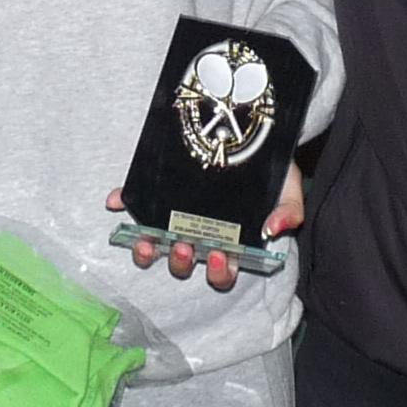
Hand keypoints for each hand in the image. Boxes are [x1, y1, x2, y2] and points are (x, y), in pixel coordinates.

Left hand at [110, 164, 302, 292]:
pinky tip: (117, 201)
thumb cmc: (273, 171)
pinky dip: (124, 202)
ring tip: (148, 242)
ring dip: (146, 250)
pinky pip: (135, 204)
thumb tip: (274, 229)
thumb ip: (289, 211)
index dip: (217, 273)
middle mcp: (198, 235)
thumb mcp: (289, 188)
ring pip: (155, 246)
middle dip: (180, 261)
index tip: (218, 258)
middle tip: (183, 246)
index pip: (221, 272)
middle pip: (183, 264)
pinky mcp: (157, 196)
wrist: (254, 133)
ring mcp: (174, 218)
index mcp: (229, 243)